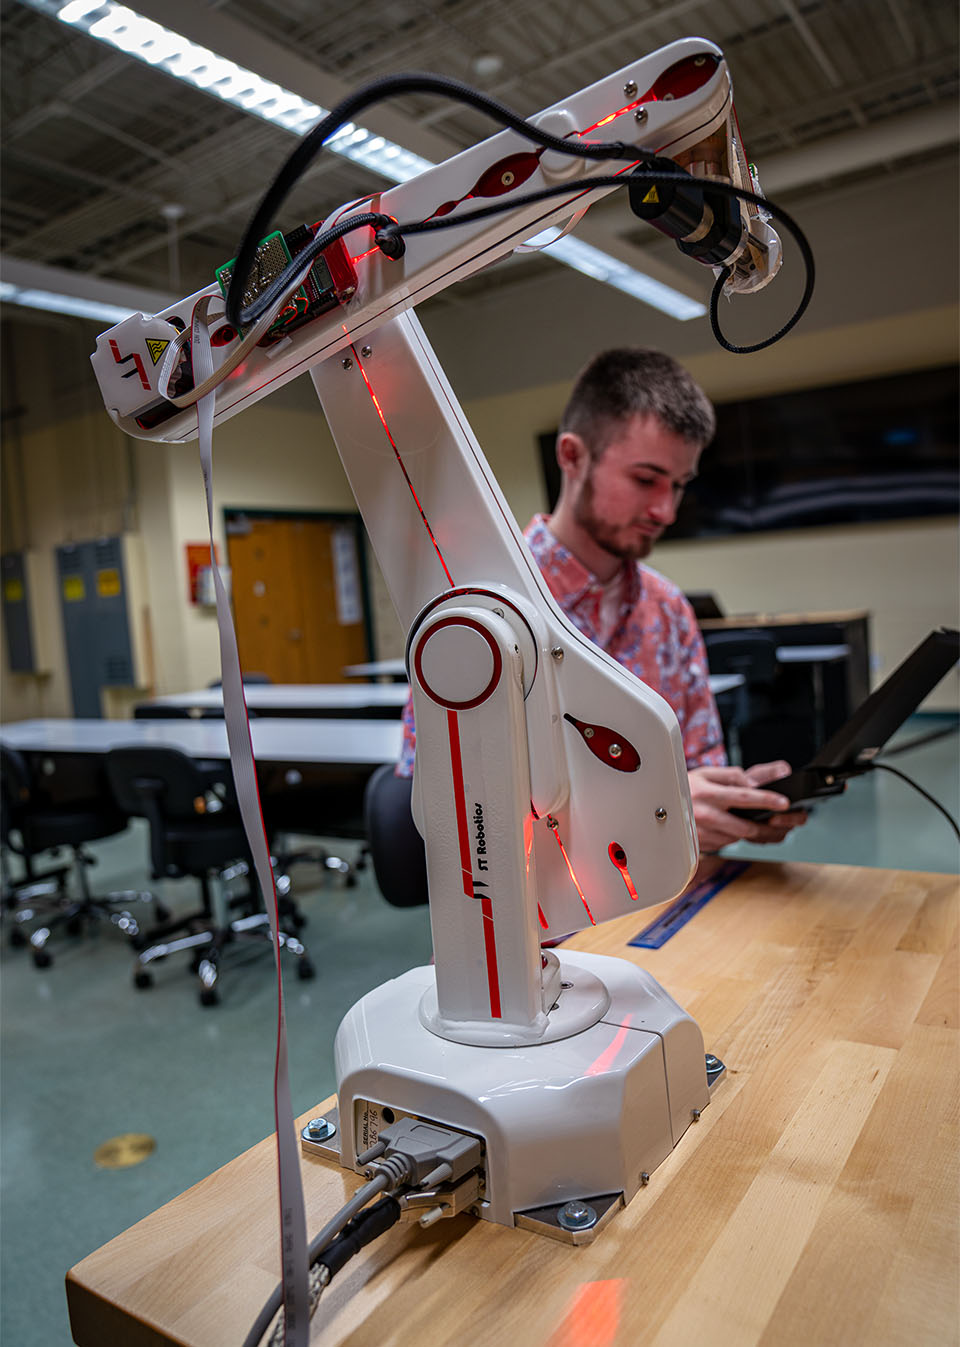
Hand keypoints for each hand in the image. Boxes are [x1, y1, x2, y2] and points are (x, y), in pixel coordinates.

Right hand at [687, 760, 807, 852]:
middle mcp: (704, 815)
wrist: (656, 807)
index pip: (742, 797)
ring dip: (751, 833)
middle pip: (745, 827)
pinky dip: (734, 837)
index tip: (783, 803)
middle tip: (782, 823)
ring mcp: (701, 834)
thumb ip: (732, 776)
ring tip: (759, 823)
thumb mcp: (706, 774)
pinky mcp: (699, 846)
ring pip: (737, 838)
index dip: (765, 799)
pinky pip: (725, 844)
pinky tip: (735, 829)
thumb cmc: (683, 788)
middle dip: (767, 827)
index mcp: (707, 793)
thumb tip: (754, 783)